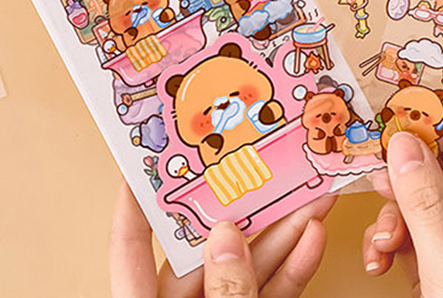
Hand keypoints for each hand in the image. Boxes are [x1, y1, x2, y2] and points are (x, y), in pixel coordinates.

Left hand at [111, 182, 332, 297]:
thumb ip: (224, 293)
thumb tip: (226, 238)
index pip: (131, 248)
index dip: (136, 202)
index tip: (148, 158)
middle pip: (207, 248)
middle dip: (246, 209)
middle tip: (266, 168)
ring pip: (247, 268)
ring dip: (283, 235)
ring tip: (311, 198)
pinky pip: (270, 295)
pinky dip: (293, 270)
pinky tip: (311, 241)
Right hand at [363, 133, 442, 297]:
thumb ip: (427, 207)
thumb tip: (405, 145)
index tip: (412, 120)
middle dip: (415, 185)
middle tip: (382, 170)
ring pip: (435, 214)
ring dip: (399, 219)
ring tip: (379, 235)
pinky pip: (423, 244)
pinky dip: (397, 245)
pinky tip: (379, 258)